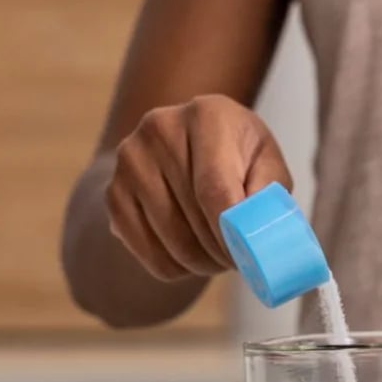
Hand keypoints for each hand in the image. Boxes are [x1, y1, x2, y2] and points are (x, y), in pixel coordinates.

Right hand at [104, 95, 291, 280]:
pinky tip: (192, 255)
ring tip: (219, 256)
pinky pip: (146, 252)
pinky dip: (175, 266)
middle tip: (239, 260)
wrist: (187, 141)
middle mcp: (160, 129)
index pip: (214, 188)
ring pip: (169, 240)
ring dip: (200, 263)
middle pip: (191, 217)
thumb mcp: (266, 162)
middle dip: (220, 251)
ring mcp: (130, 160)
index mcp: (207, 115)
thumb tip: (256, 235)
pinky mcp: (113, 192)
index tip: (246, 256)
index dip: (230, 232)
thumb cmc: (237, 153)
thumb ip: (268, 194)